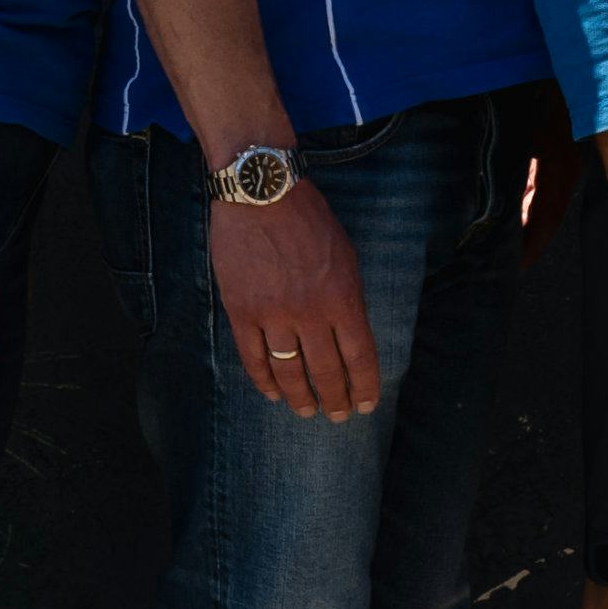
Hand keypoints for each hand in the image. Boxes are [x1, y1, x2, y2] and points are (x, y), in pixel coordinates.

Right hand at [212, 170, 378, 420]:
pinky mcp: (242, 311)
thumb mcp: (346, 255)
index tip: (365, 405)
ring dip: (300, 397)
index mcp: (342, 298)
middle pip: (326, 371)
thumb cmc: (309, 218)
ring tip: (307, 410)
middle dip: (335, 399)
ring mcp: (273, 314)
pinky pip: (253, 357)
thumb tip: (350, 336)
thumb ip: (348, 298)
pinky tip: (272, 393)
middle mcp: (310, 313)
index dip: (364, 387)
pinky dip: (263, 380)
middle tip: (337, 415)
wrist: (261, 193)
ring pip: (289, 371)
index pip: (359, 357)